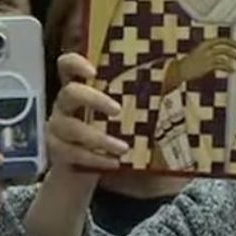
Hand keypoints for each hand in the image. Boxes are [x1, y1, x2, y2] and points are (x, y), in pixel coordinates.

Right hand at [48, 52, 127, 173]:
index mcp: (79, 88)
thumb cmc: (109, 134)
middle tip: (116, 110)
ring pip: (72, 127)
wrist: (83, 173)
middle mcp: (64, 104)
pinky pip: (71, 152)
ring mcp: (57, 127)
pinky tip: (113, 163)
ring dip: (99, 138)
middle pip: (71, 92)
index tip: (93, 71)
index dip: (75, 63)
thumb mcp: (122, 116)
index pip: (67, 66)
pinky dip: (94, 158)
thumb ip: (136, 103)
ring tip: (123, 148)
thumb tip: (178, 94)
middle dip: (94, 99)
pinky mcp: (57, 150)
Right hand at [162, 37, 235, 93]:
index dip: (233, 42)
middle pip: (225, 45)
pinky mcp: (207, 66)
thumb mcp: (201, 53)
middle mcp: (206, 48)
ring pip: (225, 54)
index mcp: (205, 44)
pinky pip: (221, 65)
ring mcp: (207, 57)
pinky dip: (228, 67)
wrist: (179, 70)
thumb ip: (212, 52)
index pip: (222, 39)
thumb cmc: (190, 63)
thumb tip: (225, 56)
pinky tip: (232, 70)